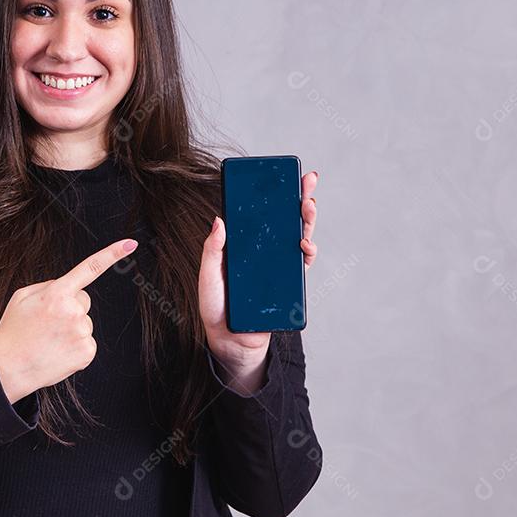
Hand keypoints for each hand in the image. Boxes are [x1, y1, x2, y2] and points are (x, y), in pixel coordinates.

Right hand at [0, 237, 138, 403]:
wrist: (8, 369)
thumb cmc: (13, 332)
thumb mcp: (21, 297)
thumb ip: (48, 286)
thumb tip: (68, 287)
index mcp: (57, 293)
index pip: (90, 268)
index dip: (112, 254)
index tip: (130, 244)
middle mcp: (73, 311)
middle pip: (83, 300)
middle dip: (70, 307)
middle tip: (47, 323)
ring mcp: (82, 333)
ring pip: (84, 322)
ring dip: (71, 328)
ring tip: (49, 340)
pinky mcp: (87, 352)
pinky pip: (86, 341)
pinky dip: (75, 346)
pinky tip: (58, 351)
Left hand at [199, 170, 319, 368]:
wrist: (231, 341)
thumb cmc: (216, 307)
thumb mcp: (208, 276)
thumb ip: (212, 250)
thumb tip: (219, 220)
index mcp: (243, 246)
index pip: (260, 216)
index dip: (271, 196)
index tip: (281, 175)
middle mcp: (263, 252)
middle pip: (284, 221)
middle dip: (298, 199)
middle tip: (306, 182)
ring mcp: (278, 267)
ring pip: (297, 237)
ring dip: (306, 221)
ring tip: (307, 206)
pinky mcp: (288, 285)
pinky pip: (302, 265)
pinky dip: (307, 252)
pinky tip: (305, 245)